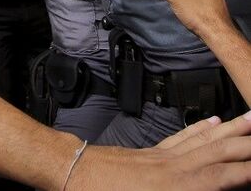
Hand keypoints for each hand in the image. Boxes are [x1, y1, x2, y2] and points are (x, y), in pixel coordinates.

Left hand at [70, 112, 250, 189]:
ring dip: (232, 129)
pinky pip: (182, 137)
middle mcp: (175, 167)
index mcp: (178, 187)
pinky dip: (201, 127)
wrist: (71, 172)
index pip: (225, 176)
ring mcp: (162, 156)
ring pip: (204, 138)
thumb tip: (207, 186)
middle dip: (247, 143)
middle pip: (220, 151)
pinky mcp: (150, 151)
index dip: (248, 168)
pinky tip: (213, 119)